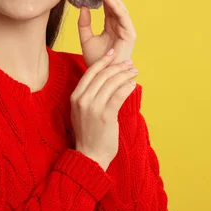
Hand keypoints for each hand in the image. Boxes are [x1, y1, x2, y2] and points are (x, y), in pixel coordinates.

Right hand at [70, 49, 138, 170]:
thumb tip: (106, 78)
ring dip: (125, 75)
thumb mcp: (82, 111)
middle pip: (103, 75)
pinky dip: (127, 87)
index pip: (90, 72)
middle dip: (118, 66)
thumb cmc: (89, 133)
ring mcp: (93, 107)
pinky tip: (133, 84)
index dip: (103, 61)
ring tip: (134, 72)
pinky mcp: (106, 115)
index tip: (113, 54)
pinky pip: (119, 95)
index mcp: (75, 96)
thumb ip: (90, 95)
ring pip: (112, 83)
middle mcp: (82, 100)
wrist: (89, 156)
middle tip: (129, 63)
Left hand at [79, 0, 136, 66]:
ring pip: (117, 5)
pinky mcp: (130, 33)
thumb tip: (83, 7)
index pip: (106, 3)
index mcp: (111, 25)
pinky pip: (122, 15)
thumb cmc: (97, 62)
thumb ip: (84, 24)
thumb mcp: (86, 39)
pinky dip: (114, 4)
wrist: (103, 78)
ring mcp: (126, 28)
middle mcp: (120, 24)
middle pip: (112, 1)